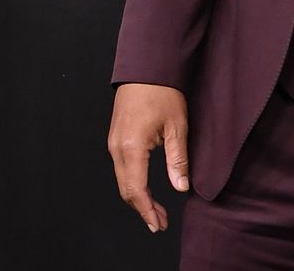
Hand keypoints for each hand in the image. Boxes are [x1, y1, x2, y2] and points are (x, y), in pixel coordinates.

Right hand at [107, 83, 189, 232]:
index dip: (147, 210)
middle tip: (161, 222)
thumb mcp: (177, 126)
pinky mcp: (115, 139)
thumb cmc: (163, 93)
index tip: (159, 224)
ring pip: (122, 181)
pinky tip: (146, 190)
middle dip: (143, 209)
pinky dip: (133, 184)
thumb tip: (181, 188)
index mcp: (132, 147)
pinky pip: (121, 169)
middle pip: (126, 190)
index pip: (136, 189)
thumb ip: (178, 160)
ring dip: (138, 198)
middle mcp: (117, 148)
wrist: (146, 69)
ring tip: (157, 211)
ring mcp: (113, 144)